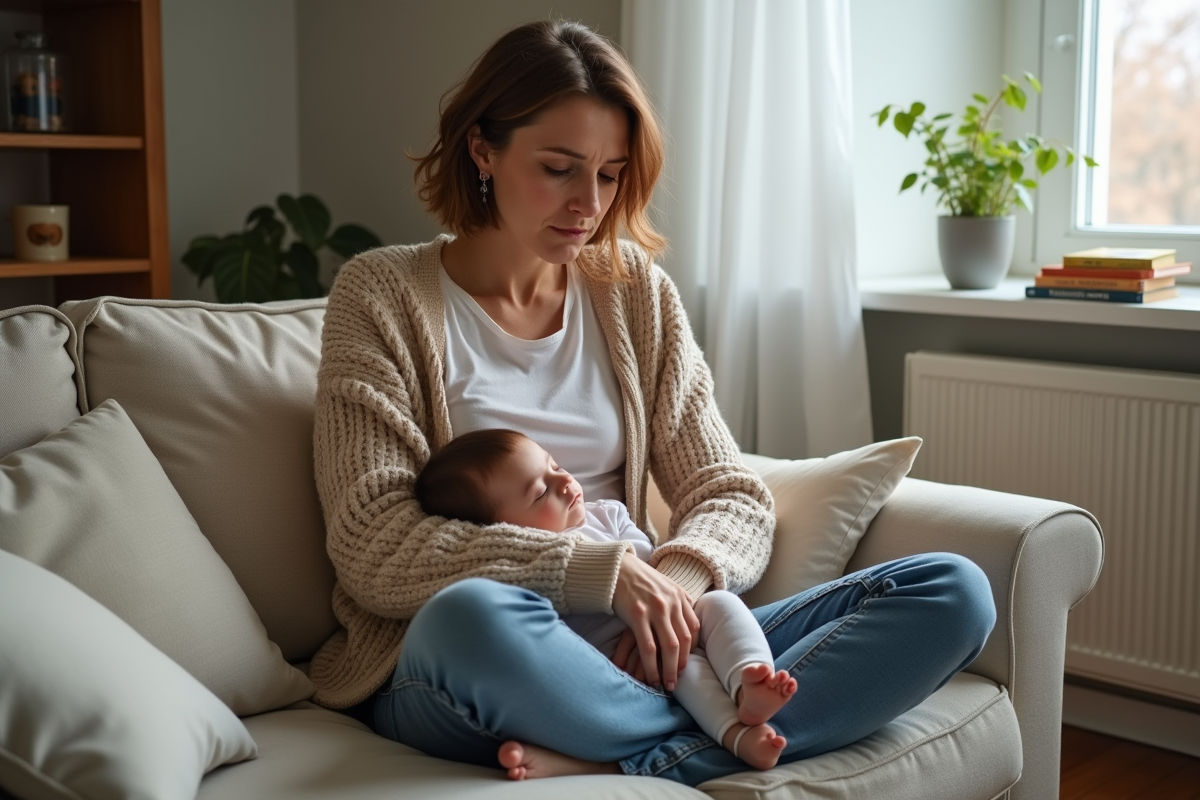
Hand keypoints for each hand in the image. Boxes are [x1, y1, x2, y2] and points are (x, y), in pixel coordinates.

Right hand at [610, 551, 699, 690]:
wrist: (615, 567)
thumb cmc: (637, 578)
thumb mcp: (664, 585)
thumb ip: (678, 600)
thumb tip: (689, 617)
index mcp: (679, 596)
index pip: (693, 628)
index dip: (691, 650)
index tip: (684, 664)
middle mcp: (671, 603)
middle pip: (684, 640)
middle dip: (681, 664)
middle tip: (676, 681)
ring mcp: (655, 609)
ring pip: (670, 647)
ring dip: (669, 670)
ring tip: (665, 684)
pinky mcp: (637, 615)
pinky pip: (648, 646)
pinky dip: (651, 665)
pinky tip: (650, 675)